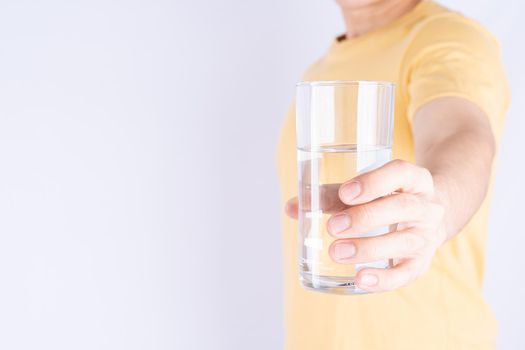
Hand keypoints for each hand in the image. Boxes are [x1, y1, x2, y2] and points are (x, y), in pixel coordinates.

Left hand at [285, 159, 446, 292]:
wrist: (429, 218)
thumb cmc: (387, 198)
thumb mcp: (367, 190)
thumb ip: (330, 196)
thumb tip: (291, 208)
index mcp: (414, 179)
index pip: (400, 173)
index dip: (373, 182)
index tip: (345, 193)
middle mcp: (426, 206)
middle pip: (401, 208)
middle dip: (365, 218)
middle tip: (333, 227)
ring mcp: (426, 236)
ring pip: (404, 242)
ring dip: (368, 248)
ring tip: (336, 252)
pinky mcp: (421, 263)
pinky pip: (406, 273)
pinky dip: (384, 279)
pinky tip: (361, 279)